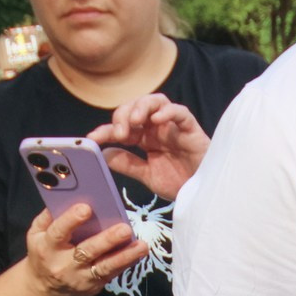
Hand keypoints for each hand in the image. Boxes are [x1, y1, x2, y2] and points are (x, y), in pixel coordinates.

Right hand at [23, 205, 144, 295]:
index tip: (86, 208)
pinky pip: (112, 273)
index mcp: (48, 247)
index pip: (59, 233)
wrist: (44, 288)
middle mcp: (64, 265)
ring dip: (125, 256)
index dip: (71, 220)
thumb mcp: (36, 234)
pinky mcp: (93, 286)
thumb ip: (48, 217)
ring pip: (105, 267)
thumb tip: (64, 194)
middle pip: (87, 251)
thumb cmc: (43, 252)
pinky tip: (138, 252)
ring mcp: (80, 278)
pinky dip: (126, 262)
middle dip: (107, 240)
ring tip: (141, 246)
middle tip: (124, 229)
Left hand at [88, 94, 207, 199]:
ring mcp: (174, 126)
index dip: (105, 130)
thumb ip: (127, 164)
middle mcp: (157, 128)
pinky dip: (168, 112)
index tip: (92, 139)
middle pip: (136, 107)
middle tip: (119, 132)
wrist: (202, 194)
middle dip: (123, 115)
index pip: (122, 126)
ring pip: (156, 101)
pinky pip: (180, 112)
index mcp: (145, 138)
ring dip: (142, 107)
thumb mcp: (147, 175)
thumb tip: (104, 154)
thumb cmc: (179, 182)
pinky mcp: (191, 129)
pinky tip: (157, 120)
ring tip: (135, 121)